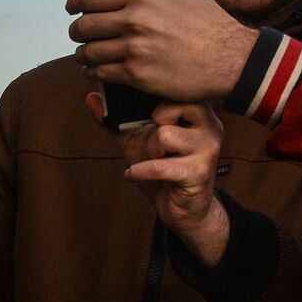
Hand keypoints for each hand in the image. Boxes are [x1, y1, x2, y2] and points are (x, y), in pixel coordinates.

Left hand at [66, 0, 258, 101]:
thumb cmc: (209, 19)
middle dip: (78, 30)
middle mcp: (134, 20)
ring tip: (89, 53)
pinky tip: (97, 69)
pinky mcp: (136, 74)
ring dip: (84, 53)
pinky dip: (93, 72)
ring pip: (88, 51)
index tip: (73, 7)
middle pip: (83, 26)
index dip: (74, 3)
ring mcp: (134, 48)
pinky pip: (99, 72)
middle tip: (83, 33)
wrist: (230, 57)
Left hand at [87, 93, 230, 268]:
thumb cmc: (165, 169)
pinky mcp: (198, 172)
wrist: (184, 209)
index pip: (174, 92)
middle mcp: (211, 126)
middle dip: (152, 128)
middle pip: (169, 109)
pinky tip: (135, 174)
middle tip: (156, 145)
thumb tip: (91, 98)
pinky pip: (159, 166)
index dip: (155, 108)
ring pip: (164, 136)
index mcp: (200, 113)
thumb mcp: (139, 140)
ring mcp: (207, 149)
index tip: (150, 122)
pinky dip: (139, 172)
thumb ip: (118, 119)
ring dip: (149, 152)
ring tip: (154, 161)